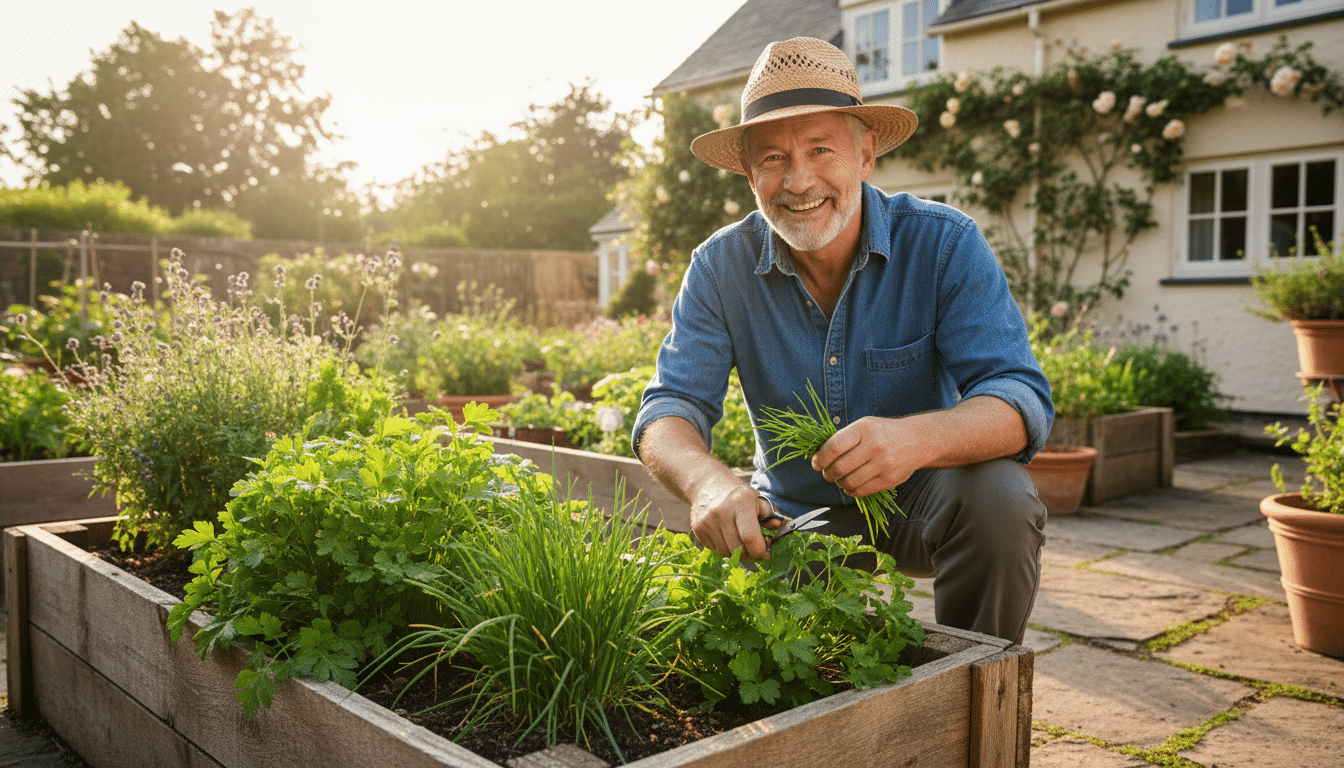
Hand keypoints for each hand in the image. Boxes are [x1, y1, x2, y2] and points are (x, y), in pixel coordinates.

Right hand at [689, 483, 784, 560]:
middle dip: (751, 554)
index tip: (766, 550)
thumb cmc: (738, 494)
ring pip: (727, 553)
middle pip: (739, 550)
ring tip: (742, 540)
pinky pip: (716, 550)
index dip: (761, 550)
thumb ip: (772, 516)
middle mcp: (721, 513)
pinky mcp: (698, 529)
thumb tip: (785, 527)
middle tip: (756, 548)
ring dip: (738, 552)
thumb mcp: (758, 500)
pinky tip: (728, 535)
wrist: (706, 484)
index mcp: (740, 504)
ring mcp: (707, 522)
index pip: (750, 538)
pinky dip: (725, 547)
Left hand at [811, 416, 925, 498]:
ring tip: (839, 478)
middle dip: (828, 473)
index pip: (834, 447)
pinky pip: (862, 491)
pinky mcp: (889, 479)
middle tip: (827, 472)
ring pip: (849, 482)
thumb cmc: (883, 432)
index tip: (816, 463)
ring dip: (839, 482)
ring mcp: (884, 464)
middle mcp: (875, 446)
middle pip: (840, 467)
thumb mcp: (864, 426)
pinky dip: (850, 490)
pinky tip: (849, 485)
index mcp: (865, 429)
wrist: (916, 441)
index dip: (821, 458)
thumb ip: (843, 438)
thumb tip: (819, 457)